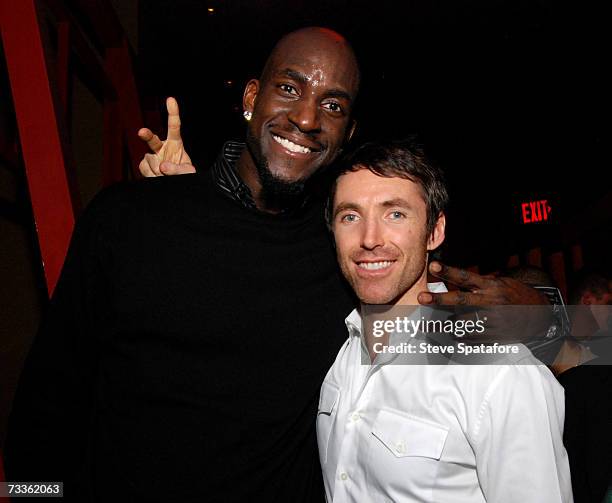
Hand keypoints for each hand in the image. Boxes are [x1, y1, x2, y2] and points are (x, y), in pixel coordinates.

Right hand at [137, 97, 195, 176]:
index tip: (170, 99)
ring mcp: (152, 156)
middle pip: (152, 139)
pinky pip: (144, 168)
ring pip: (149, 160)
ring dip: (157, 171)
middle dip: (146, 135)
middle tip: (142, 132)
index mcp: (175, 144)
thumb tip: (162, 166)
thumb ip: (178, 169)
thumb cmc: (184, 175)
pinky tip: (157, 177)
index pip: (174, 126)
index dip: (172, 113)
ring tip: (165, 176)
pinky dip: (151, 175)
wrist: (175, 184)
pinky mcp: (145, 165)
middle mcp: (162, 148)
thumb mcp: (188, 172)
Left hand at [418, 261, 551, 342]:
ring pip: (462, 322)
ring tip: (434, 324)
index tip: (433, 266)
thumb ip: (477, 284)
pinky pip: (471, 337)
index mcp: (491, 286)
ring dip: (447, 322)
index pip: (466, 277)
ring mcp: (494, 320)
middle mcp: (492, 302)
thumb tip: (449, 284)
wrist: (540, 315)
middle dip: (439, 299)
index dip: (448, 272)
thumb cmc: (513, 295)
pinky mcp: (496, 336)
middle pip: (461, 300)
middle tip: (421, 297)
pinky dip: (459, 335)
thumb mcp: (499, 283)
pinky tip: (452, 333)